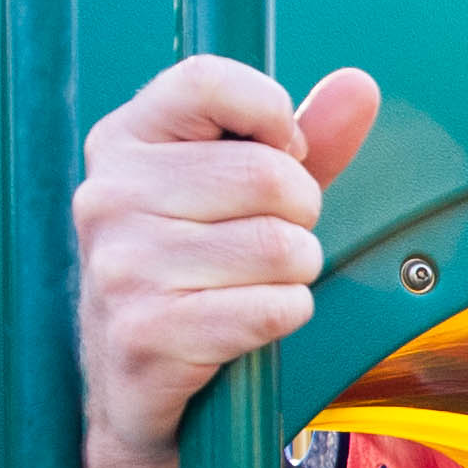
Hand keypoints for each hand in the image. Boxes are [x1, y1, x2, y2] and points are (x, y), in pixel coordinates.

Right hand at [74, 57, 380, 467]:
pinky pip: (272, 308)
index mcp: (123, 141)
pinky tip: (250, 324)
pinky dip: (285, 316)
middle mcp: (108, 195)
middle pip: (268, 174)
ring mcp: (120, 266)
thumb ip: (308, 140)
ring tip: (256, 286)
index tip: (281, 155)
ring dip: (296, 274)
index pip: (209, 81)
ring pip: (280, 246)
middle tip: (268, 245)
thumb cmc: (200, 272)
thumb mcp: (247, 195)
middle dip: (301, 216)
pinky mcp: (146, 333)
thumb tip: (360, 84)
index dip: (274, 117)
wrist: (139, 386)